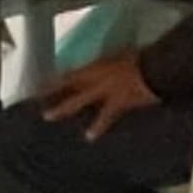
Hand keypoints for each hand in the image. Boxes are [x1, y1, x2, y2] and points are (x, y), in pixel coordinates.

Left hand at [41, 50, 165, 134]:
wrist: (157, 68)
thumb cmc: (142, 59)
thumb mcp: (121, 55)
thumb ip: (110, 62)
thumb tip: (107, 65)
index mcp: (97, 65)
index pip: (70, 73)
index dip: (55, 80)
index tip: (40, 86)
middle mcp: (96, 77)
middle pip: (67, 84)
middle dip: (51, 91)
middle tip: (35, 99)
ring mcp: (104, 91)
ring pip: (78, 100)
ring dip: (62, 108)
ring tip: (48, 116)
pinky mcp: (117, 103)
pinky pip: (105, 117)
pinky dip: (98, 126)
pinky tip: (89, 137)